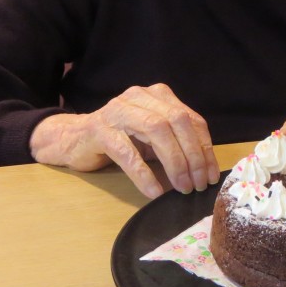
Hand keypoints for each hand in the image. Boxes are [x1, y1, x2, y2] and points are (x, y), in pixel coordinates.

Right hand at [29, 84, 218, 198]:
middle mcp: (139, 97)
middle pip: (177, 122)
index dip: (205, 148)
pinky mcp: (99, 130)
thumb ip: (177, 143)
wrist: (73, 139)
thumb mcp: (152, 138)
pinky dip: (144, 174)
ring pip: (156, 132)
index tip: (212, 175)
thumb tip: (206, 170)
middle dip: (193, 155)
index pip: (191, 119)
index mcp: (157, 96)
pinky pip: (127, 153)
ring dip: (174, 163)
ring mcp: (118, 111)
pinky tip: (154, 191)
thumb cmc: (119, 139)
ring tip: (181, 188)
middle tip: (198, 184)